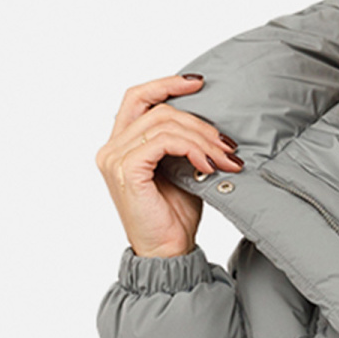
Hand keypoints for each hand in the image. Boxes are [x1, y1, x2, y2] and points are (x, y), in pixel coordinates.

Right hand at [96, 73, 244, 259]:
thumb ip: (182, 143)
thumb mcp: (181, 170)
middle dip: (198, 122)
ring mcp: (115, 158)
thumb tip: (209, 122)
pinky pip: (163, 141)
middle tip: (226, 144)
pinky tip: (207, 165)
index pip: (137, 98)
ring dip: (202, 139)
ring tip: (225, 158)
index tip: (198, 83)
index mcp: (120, 145)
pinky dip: (191, 148)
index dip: (166, 84)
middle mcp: (111, 148)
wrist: (168, 254)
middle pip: (157, 109)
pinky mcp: (127, 169)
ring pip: (164, 124)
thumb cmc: (174, 218)